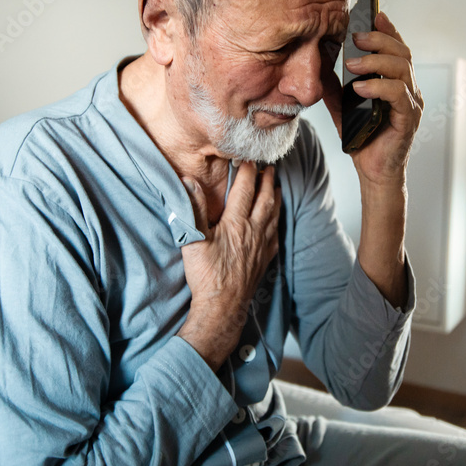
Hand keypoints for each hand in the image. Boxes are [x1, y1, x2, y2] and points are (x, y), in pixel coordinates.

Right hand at [176, 162, 280, 369]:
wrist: (222, 306)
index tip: (248, 159)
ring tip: (276, 186)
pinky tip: (275, 220)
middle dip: (267, 180)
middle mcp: (253, 231)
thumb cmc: (206, 274)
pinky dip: (276, 222)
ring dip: (275, 198)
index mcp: (236, 223)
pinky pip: (275, 235)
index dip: (248, 172)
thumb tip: (189, 181)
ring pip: (273, 215)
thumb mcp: (194, 239)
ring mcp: (261, 245)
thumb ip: (193, 209)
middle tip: (269, 167)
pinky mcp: (264, 259)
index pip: (245, 189)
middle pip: (264, 199)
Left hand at [322, 11, 423, 188]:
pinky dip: (379, 87)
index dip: (388, 30)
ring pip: (402, 69)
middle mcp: (409, 89)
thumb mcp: (342, 106)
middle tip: (355, 37)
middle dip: (379, 40)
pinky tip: (360, 87)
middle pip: (402, 53)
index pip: (396, 49)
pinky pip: (398, 95)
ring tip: (352, 63)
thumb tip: (316, 63)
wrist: (372, 171)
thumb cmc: (363, 139)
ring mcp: (411, 103)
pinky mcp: (408, 119)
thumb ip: (334, 86)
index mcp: (397, 82)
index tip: (373, 14)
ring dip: (376, 61)